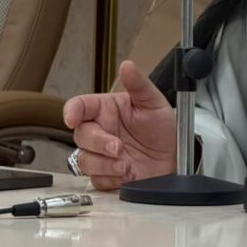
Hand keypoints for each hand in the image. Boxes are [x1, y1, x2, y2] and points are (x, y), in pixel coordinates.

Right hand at [62, 60, 176, 189]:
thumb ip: (139, 85)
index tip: (72, 119)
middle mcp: (100, 131)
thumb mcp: (154, 103)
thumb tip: (127, 65)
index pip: (79, 106)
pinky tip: (128, 175)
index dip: (71, 111)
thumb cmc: (162, 129)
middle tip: (119, 148)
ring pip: (84, 160)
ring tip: (126, 166)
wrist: (174, 158)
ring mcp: (101, 155)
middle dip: (98, 143)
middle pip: (80, 135)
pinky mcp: (106, 175)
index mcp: (106, 110)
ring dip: (104, 165)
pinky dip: (111, 179)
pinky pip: (97, 180)